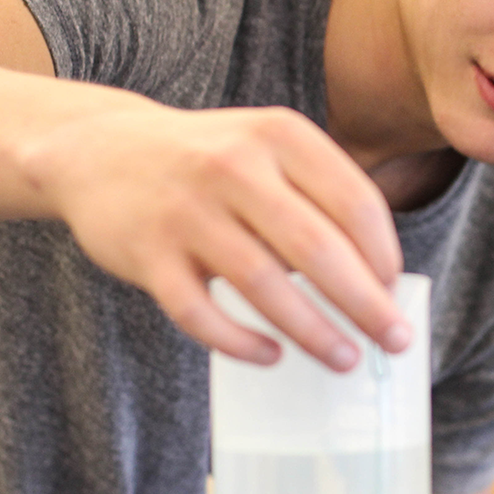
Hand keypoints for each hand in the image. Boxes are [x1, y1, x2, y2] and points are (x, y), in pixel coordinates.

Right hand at [27, 101, 408, 370]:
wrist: (99, 150)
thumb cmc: (209, 161)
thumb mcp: (269, 149)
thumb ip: (321, 197)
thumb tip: (378, 282)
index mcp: (280, 135)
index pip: (355, 202)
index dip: (383, 255)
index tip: (395, 289)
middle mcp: (235, 166)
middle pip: (318, 250)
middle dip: (366, 304)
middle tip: (395, 340)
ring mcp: (187, 210)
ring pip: (264, 285)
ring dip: (313, 331)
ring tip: (344, 358)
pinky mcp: (147, 253)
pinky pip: (200, 313)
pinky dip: (240, 341)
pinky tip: (271, 354)